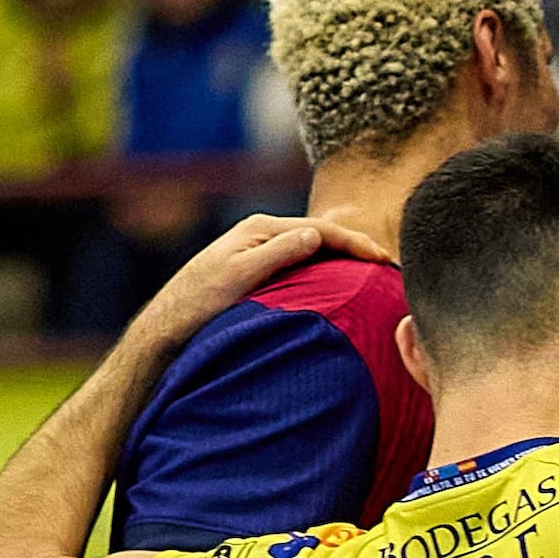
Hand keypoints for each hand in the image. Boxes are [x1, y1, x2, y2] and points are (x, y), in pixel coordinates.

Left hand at [134, 209, 390, 354]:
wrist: (167, 327)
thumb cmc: (198, 304)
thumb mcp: (239, 276)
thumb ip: (277, 252)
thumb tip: (316, 235)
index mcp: (260, 230)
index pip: (320, 230)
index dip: (355, 242)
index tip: (384, 260)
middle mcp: (262, 235)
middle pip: (321, 235)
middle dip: (357, 247)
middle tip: (390, 264)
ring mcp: (260, 253)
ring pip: (313, 250)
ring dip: (344, 259)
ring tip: (374, 274)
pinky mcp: (259, 272)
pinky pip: (303, 266)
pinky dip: (327, 271)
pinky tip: (341, 285)